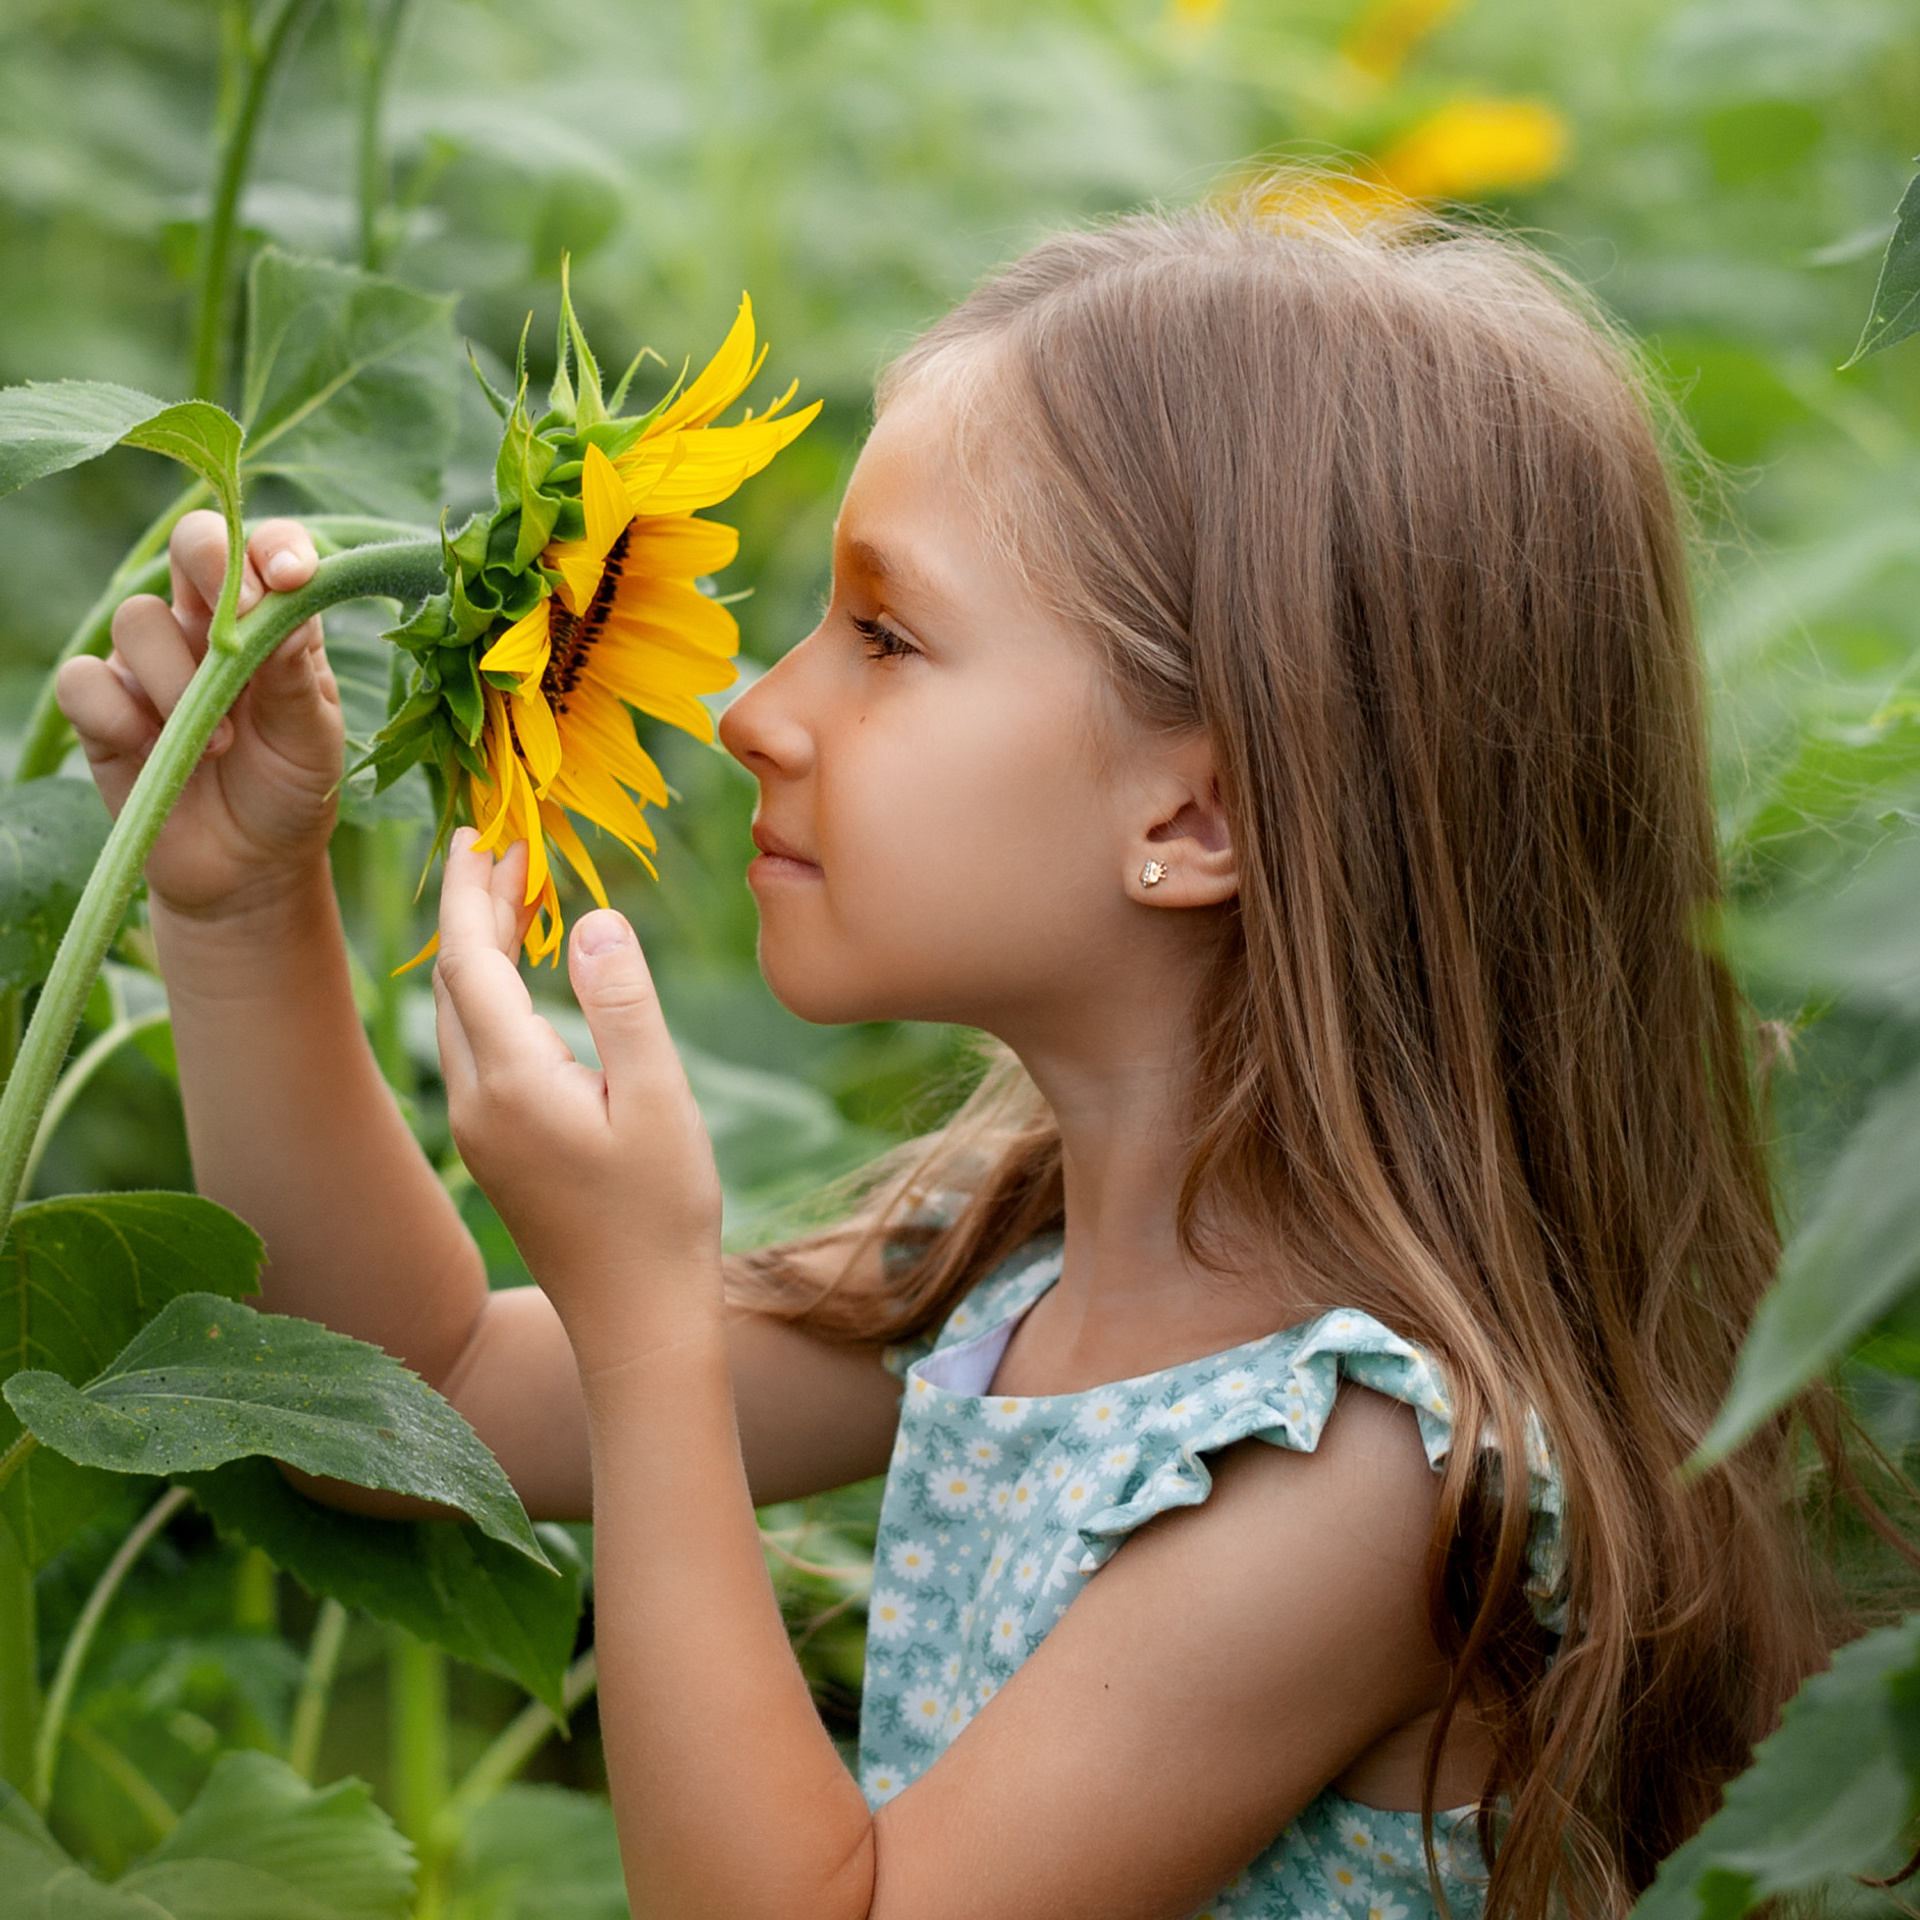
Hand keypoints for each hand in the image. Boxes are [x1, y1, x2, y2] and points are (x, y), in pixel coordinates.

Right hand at [56, 511, 341, 920]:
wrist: (250, 868)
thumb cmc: (291, 791)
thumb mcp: (312, 736)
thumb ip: (295, 672)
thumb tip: (287, 596)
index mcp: (270, 622)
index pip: (265, 551)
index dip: (275, 546)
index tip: (293, 574)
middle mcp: (206, 627)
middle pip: (191, 547)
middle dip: (209, 564)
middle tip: (233, 622)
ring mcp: (149, 662)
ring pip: (138, 619)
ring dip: (179, 680)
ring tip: (222, 744)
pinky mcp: (103, 707)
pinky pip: (83, 680)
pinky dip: (120, 714)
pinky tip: (154, 749)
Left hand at [432, 829, 725, 1363]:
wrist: (637, 1321)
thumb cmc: (661, 1214)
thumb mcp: (660, 1099)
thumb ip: (623, 1002)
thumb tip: (590, 919)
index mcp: (513, 1081)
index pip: (468, 960)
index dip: (469, 890)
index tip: (480, 832)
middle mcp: (478, 1102)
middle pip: (454, 980)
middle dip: (471, 908)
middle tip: (503, 846)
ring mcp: (482, 1130)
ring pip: (461, 1015)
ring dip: (479, 950)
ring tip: (516, 897)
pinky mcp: (498, 1150)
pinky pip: (479, 1047)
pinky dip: (494, 995)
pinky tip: (529, 984)